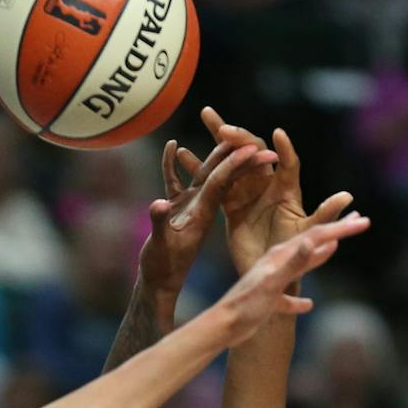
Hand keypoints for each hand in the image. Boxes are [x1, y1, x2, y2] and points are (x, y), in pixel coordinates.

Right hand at [139, 139, 275, 294]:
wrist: (160, 283)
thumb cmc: (162, 270)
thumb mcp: (160, 248)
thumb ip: (159, 224)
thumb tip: (157, 202)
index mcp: (204, 213)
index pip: (224, 181)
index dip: (236, 162)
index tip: (251, 144)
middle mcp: (202, 206)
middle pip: (222, 170)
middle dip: (230, 147)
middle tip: (235, 123)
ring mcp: (192, 206)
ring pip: (205, 171)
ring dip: (209, 150)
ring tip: (212, 126)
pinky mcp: (181, 208)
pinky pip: (182, 181)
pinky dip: (177, 164)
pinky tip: (172, 147)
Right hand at [190, 107, 353, 273]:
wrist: (271, 273)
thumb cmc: (294, 253)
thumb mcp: (310, 234)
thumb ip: (325, 214)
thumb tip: (347, 197)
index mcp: (287, 190)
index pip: (287, 163)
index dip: (284, 150)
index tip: (278, 134)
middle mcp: (267, 184)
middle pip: (254, 151)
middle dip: (239, 135)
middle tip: (222, 126)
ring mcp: (248, 190)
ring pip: (233, 158)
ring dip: (219, 137)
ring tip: (207, 114)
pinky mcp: (231, 202)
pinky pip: (216, 180)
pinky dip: (202, 166)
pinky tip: (183, 153)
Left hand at [214, 213, 368, 343]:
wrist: (222, 326)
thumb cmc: (246, 305)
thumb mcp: (273, 283)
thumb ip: (294, 262)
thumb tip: (315, 241)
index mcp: (280, 256)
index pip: (316, 236)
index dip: (340, 229)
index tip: (363, 221)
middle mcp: (276, 263)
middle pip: (311, 243)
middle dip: (336, 232)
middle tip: (359, 221)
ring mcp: (272, 280)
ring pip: (301, 265)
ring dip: (321, 256)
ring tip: (336, 247)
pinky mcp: (267, 300)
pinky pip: (288, 298)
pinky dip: (299, 301)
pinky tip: (308, 305)